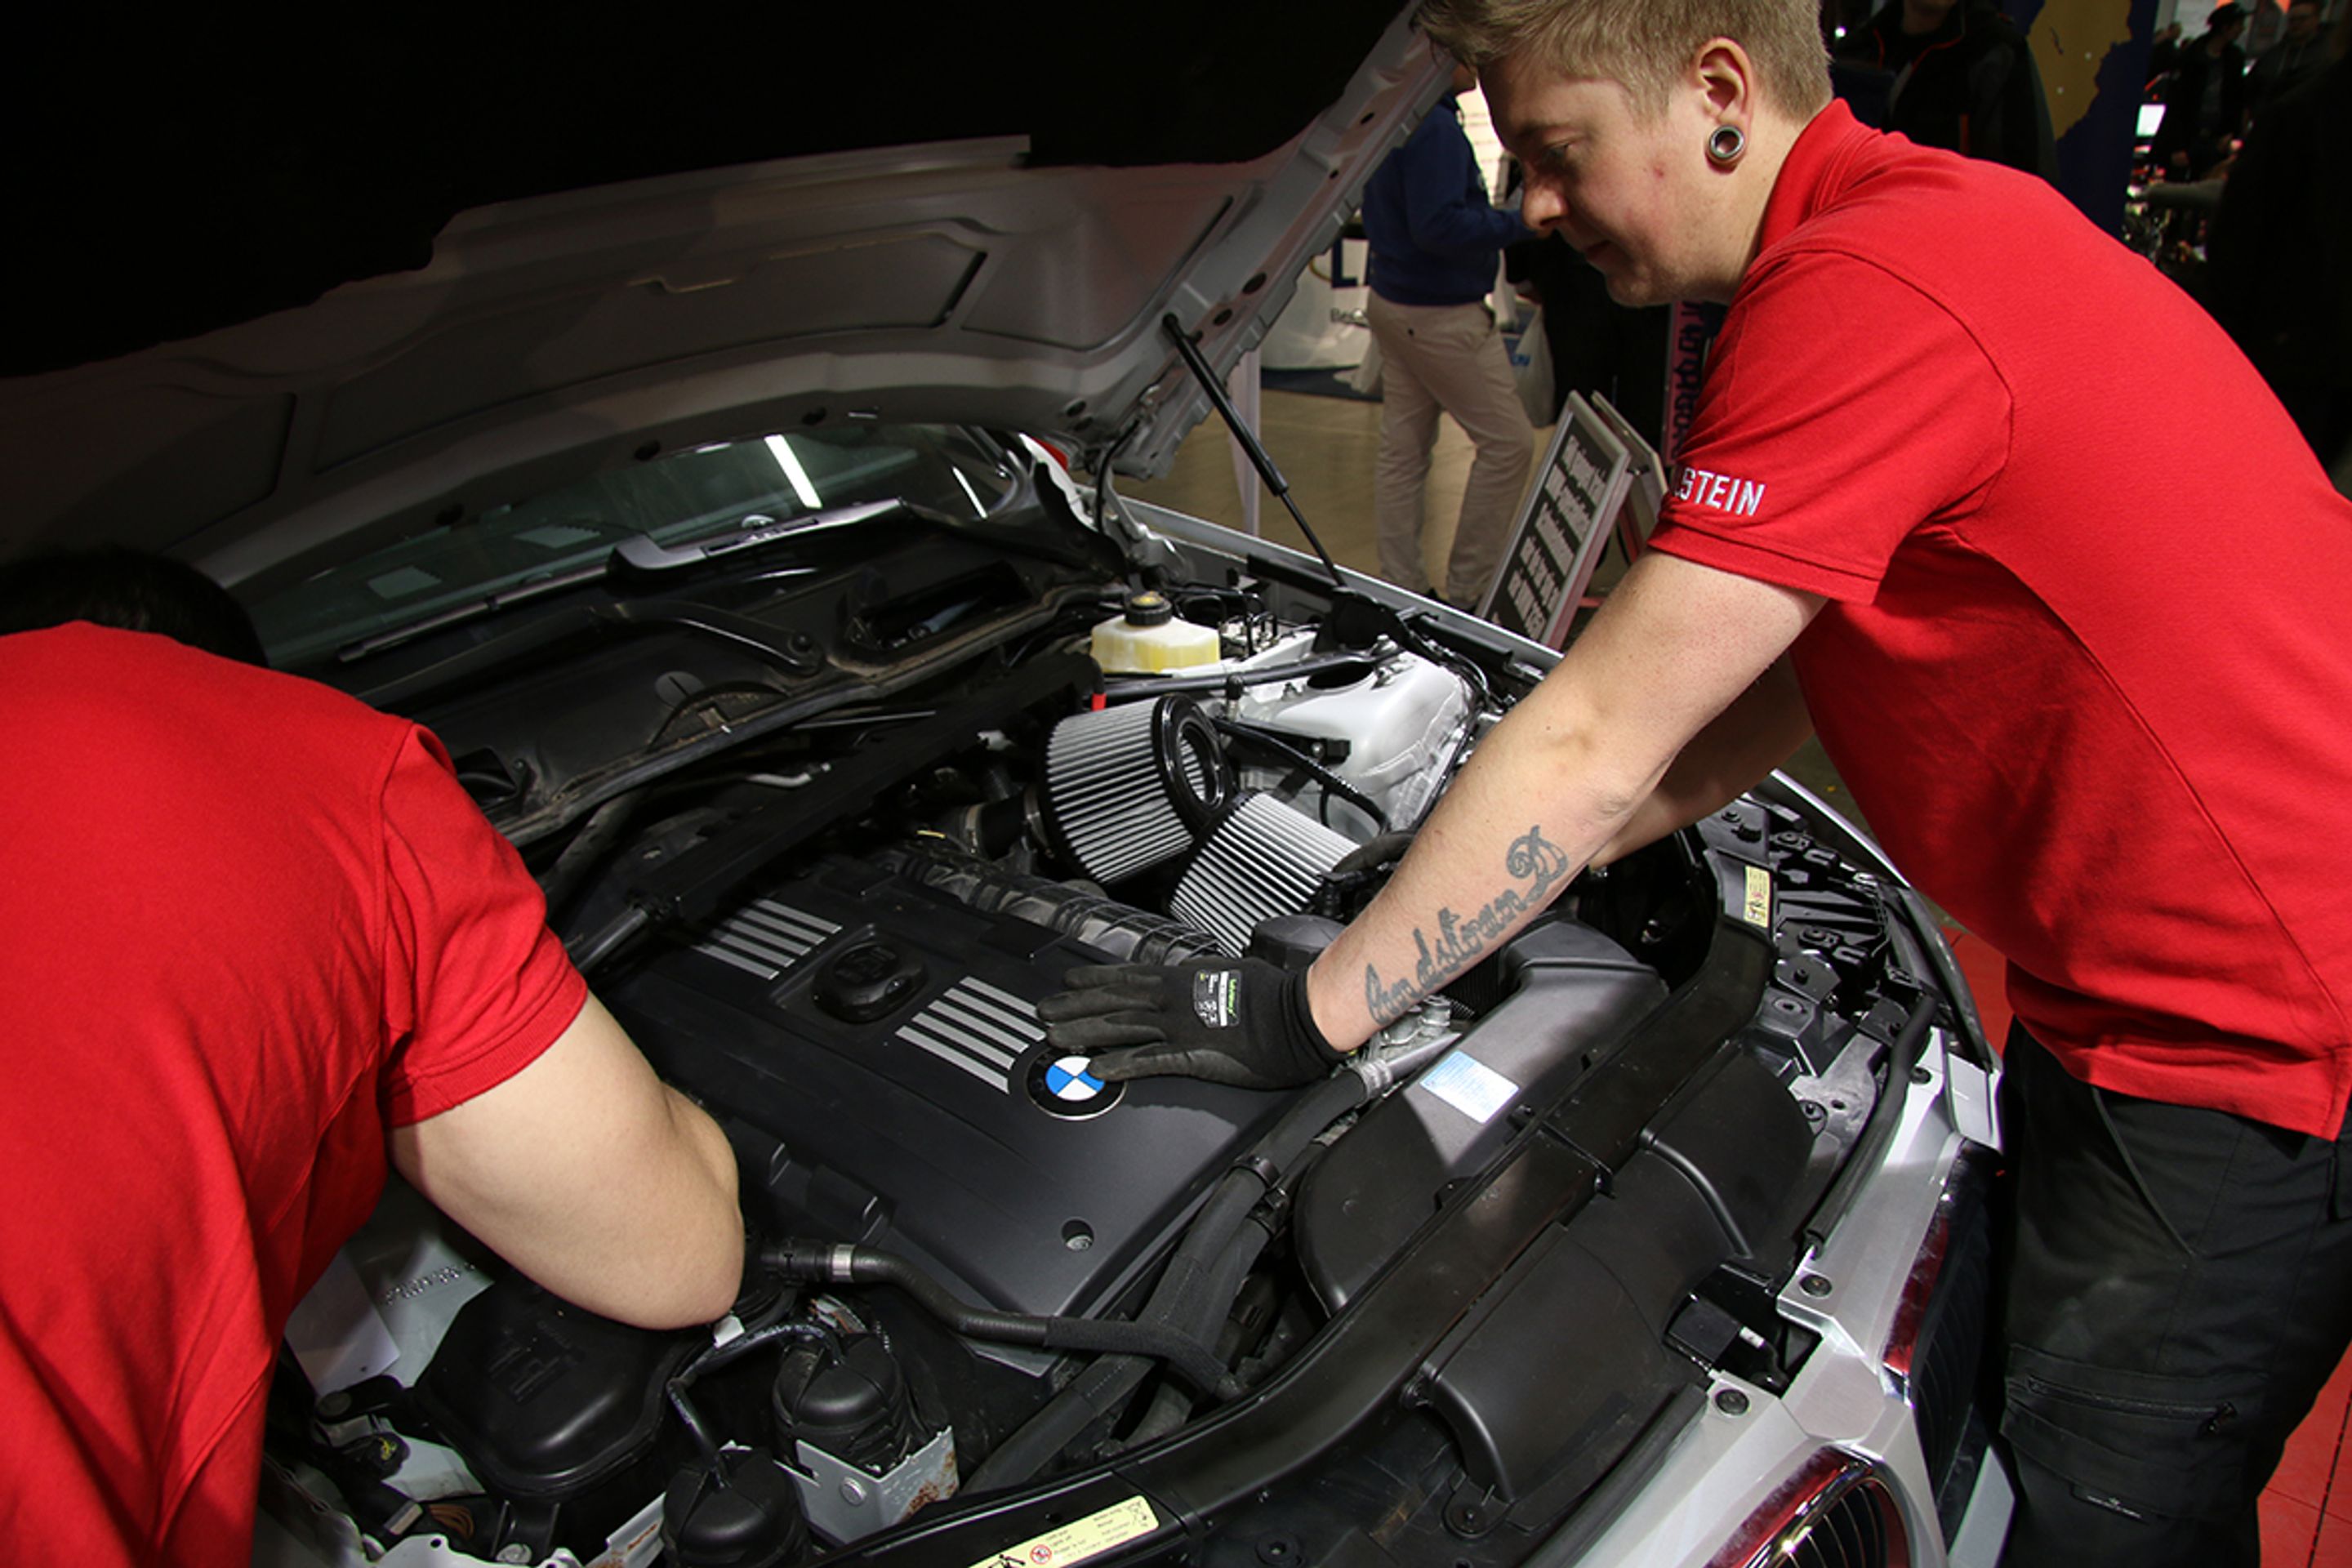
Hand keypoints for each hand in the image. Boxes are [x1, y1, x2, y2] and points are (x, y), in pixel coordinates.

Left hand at [1036, 958, 1345, 1088]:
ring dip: (1085, 1032)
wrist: (1298, 1015)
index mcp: (1183, 979)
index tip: (1069, 981)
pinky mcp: (1193, 1055)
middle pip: (1114, 1001)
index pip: (1128, 977)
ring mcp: (1180, 1026)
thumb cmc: (1274, 993)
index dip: (1094, 980)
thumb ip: (1206, 976)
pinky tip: (1097, 1069)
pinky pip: (1149, 1060)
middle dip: (1075, 1006)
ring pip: (1121, 1027)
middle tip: (1044, 1011)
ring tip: (1055, 1038)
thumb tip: (1195, 974)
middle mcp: (1174, 999)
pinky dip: (1120, 1063)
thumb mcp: (1232, 972)